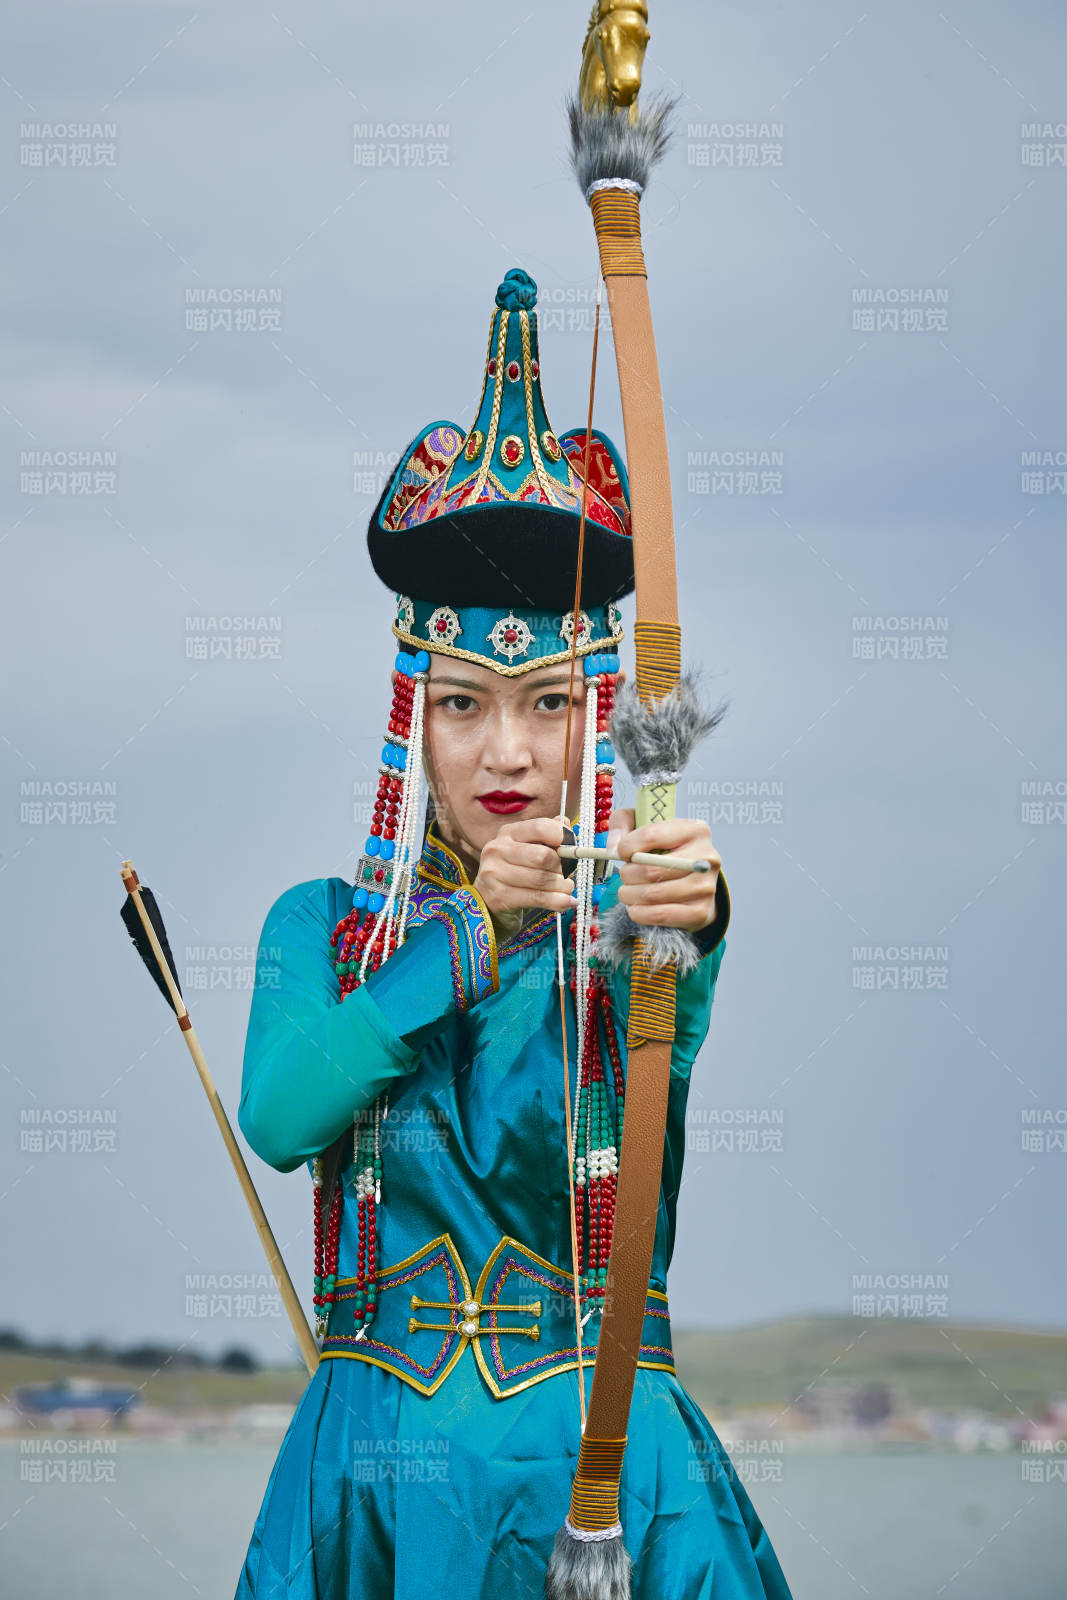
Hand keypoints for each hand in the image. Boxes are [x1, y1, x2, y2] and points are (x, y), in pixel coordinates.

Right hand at [473, 816, 576, 917]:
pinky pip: (537, 898)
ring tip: (568, 888)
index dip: (563, 837)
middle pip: (543, 856)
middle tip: (569, 873)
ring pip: (541, 879)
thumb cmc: (516, 872)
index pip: (540, 827)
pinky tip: (568, 902)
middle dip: (563, 866)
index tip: (572, 849)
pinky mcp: (498, 896)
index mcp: (508, 832)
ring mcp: (495, 873)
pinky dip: (558, 901)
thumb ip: (548, 835)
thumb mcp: (529, 849)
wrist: (488, 901)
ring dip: (563, 886)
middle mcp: (497, 849)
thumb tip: (567, 826)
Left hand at [607, 809, 720, 931]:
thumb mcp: (646, 826)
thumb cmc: (666, 851)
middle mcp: (706, 858)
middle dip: (627, 874)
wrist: (694, 882)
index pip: (651, 835)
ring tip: (628, 891)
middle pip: (651, 870)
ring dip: (629, 895)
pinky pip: (659, 915)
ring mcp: (706, 887)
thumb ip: (623, 823)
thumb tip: (614, 847)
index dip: (627, 846)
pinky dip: (640, 913)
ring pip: (653, 894)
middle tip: (625, 875)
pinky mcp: (700, 912)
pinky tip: (637, 907)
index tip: (621, 853)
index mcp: (695, 830)